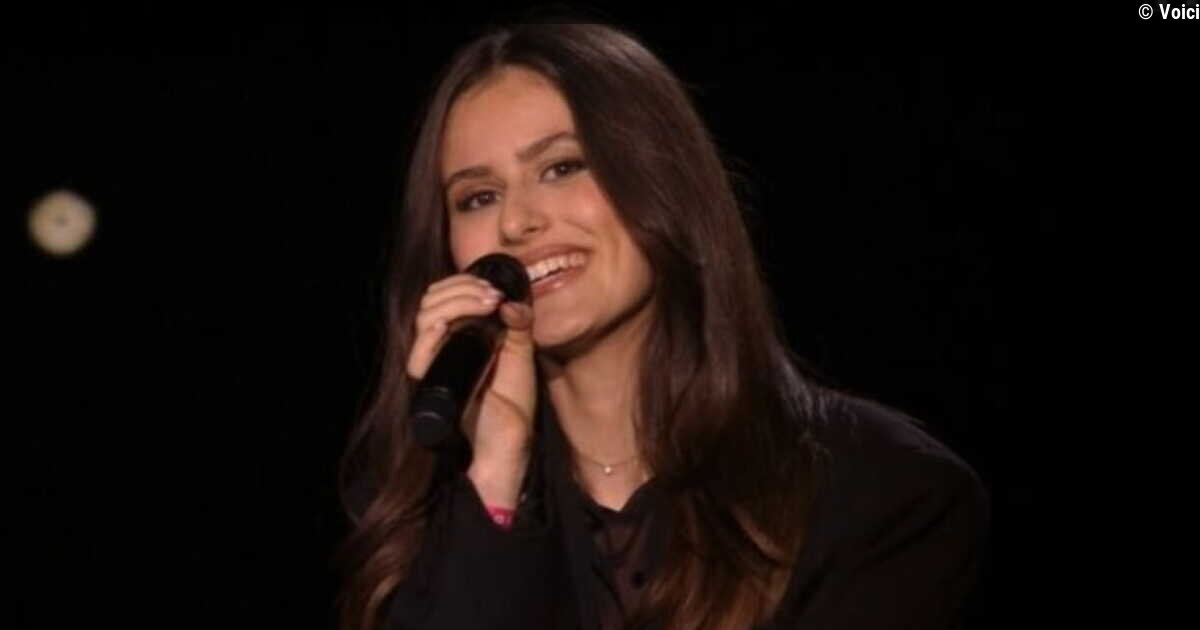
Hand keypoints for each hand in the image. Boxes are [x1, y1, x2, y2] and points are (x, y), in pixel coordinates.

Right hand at [406, 274, 535, 503]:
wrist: (508, 444)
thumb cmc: (511, 405)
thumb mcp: (520, 356)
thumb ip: (517, 326)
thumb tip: (511, 301)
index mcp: (459, 337)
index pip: (443, 297)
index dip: (462, 283)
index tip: (492, 288)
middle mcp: (442, 347)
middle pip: (430, 302)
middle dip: (460, 288)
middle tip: (490, 295)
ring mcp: (435, 365)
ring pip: (423, 319)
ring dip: (454, 303)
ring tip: (485, 304)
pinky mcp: (433, 385)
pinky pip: (417, 356)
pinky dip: (431, 335)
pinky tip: (451, 324)